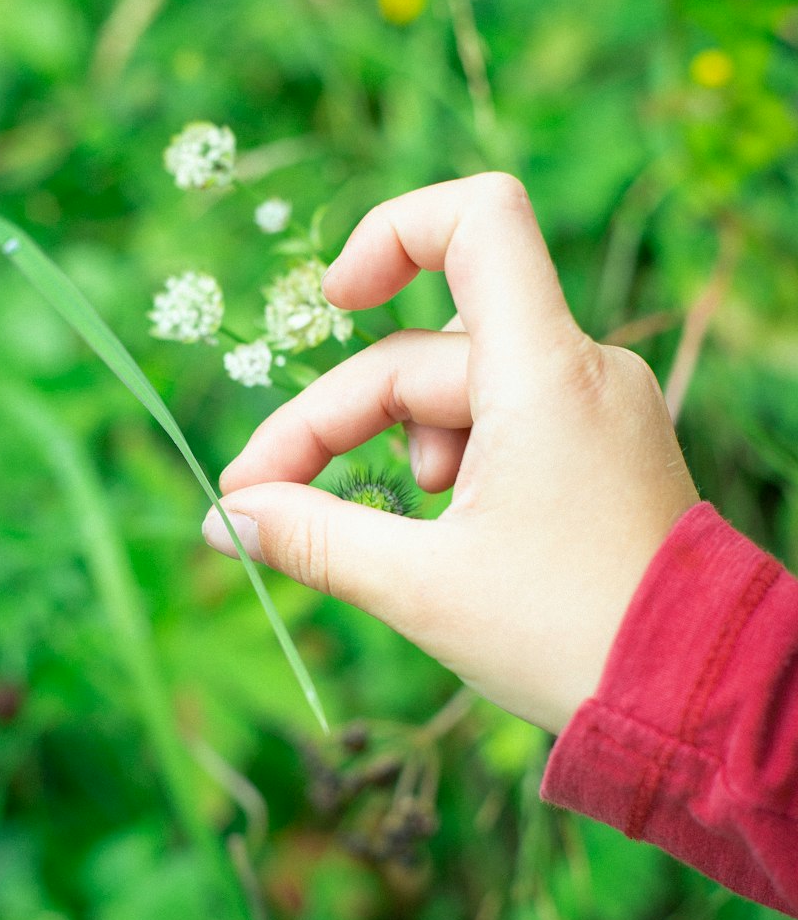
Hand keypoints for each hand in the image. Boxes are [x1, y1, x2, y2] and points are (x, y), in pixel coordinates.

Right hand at [202, 173, 700, 734]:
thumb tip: (226, 520)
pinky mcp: (606, 445)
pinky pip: (506, 419)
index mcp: (545, 374)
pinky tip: (445, 530)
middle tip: (264, 503)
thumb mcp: (420, 588)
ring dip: (397, 446)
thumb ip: (311, 537)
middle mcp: (582, 369)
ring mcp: (600, 406)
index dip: (390, 234)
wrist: (694, 699)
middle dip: (335, 422)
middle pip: (425, 351)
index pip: (477, 220)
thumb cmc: (568, 639)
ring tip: (396, 531)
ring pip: (460, 389)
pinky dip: (452, 458)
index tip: (333, 303)